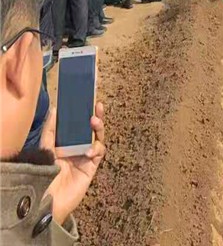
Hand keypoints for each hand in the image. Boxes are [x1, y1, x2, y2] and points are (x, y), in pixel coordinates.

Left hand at [41, 102, 105, 224]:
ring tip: (95, 121)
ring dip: (99, 128)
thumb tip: (55, 109)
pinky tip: (90, 150)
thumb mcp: (46, 149)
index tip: (87, 101)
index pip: (76, 125)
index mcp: (65, 143)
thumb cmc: (44, 175)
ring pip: (97, 138)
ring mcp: (85, 156)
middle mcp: (77, 147)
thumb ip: (50, 130)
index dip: (82, 114)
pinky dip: (97, 148)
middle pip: (90, 129)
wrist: (49, 200)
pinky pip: (99, 152)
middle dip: (96, 117)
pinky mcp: (92, 166)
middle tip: (98, 106)